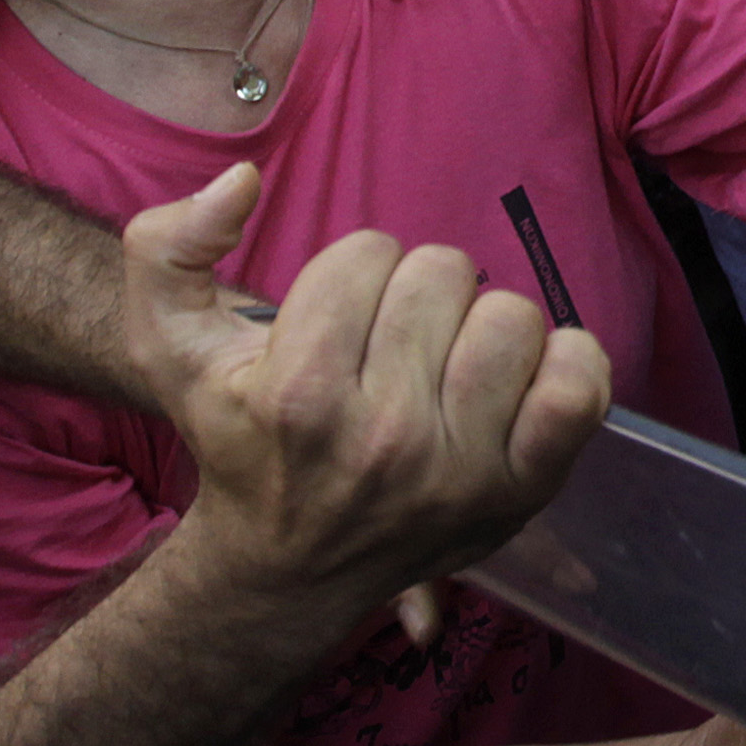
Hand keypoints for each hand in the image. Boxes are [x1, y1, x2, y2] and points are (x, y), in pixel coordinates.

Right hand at [128, 164, 613, 606]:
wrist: (289, 567)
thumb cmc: (243, 439)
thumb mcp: (172, 346)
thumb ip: (166, 247)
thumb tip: (240, 178)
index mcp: (299, 394)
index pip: (369, 251)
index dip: (353, 273)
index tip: (337, 322)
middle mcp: (382, 438)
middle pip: (445, 272)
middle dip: (417, 294)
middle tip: (391, 348)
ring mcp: (458, 470)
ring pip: (513, 316)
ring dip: (482, 326)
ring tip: (445, 368)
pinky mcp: (522, 489)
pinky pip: (579, 382)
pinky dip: (564, 363)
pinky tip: (517, 380)